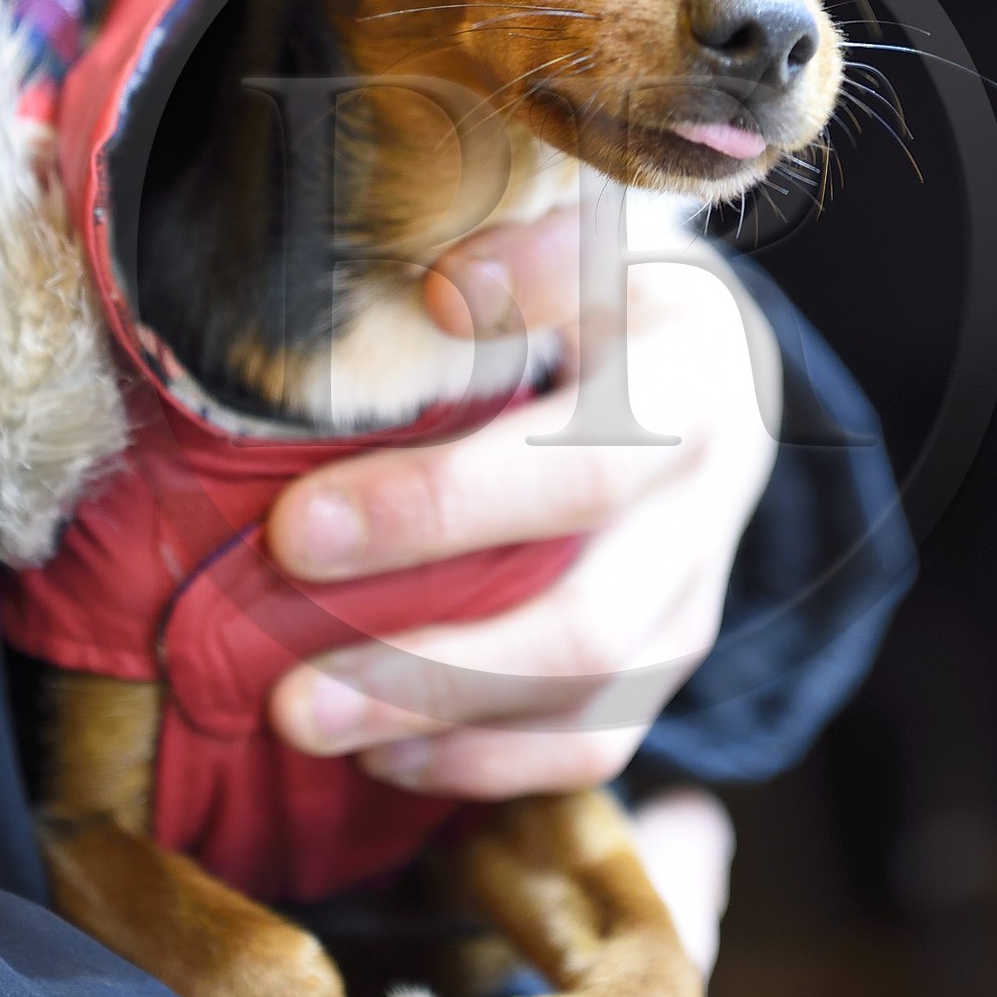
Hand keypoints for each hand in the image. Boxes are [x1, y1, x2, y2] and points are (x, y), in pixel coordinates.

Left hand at [265, 208, 779, 799]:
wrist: (704, 348)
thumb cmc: (598, 280)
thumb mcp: (576, 231)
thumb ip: (520, 261)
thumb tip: (438, 292)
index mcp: (688, 375)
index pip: (577, 463)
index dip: (438, 507)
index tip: (291, 531)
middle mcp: (710, 496)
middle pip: (585, 617)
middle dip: (427, 663)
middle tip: (286, 693)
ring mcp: (698, 586)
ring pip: (591, 697)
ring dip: (443, 726)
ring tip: (310, 726)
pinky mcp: (674, 650)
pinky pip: (598, 742)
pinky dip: (489, 766)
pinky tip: (385, 757)